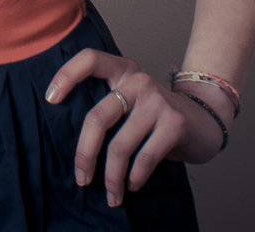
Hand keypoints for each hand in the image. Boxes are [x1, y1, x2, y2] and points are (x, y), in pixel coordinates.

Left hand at [46, 49, 227, 206]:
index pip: (89, 60)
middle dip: (85, 154)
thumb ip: (108, 105)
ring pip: (120, 145)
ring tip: (111, 195)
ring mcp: (157, 100)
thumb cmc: (155, 114)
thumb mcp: (130, 99)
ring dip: (112, 177)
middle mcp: (137, 80)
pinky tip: (132, 185)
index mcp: (122, 69)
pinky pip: (145, 157)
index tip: (50, 100)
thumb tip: (74, 140)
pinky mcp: (174, 123)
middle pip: (98, 117)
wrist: (204, 119)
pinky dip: (135, 176)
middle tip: (81, 179)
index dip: (66, 75)